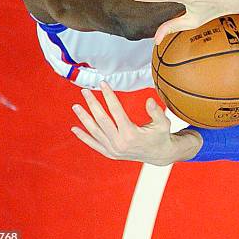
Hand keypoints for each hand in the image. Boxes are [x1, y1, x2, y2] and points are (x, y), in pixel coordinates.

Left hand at [70, 82, 201, 165]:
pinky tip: (74, 128)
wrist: (159, 155)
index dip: (108, 95)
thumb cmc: (161, 134)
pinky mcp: (110, 154)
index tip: (102, 83)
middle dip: (92, 104)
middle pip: (101, 120)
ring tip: (76, 106)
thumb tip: (149, 100)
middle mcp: (119, 143)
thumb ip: (156, 111)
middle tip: (84, 91)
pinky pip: (94, 144)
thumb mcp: (163, 123)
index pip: (116, 110)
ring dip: (84, 118)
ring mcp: (113, 150)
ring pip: (95, 131)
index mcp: (131, 134)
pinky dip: (84, 137)